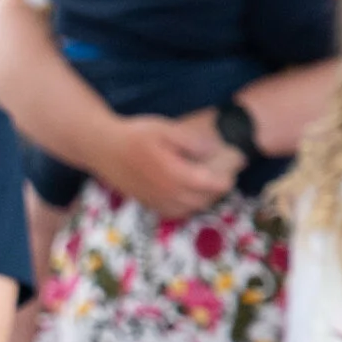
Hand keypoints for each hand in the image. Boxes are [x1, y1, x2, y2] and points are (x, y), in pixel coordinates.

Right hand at [101, 114, 234, 217]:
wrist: (103, 148)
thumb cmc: (134, 134)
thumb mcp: (165, 129)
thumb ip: (190, 142)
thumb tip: (212, 151)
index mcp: (174, 174)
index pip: (210, 184)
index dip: (226, 178)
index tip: (238, 165)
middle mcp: (167, 192)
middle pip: (203, 199)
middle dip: (219, 189)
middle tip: (228, 175)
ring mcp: (157, 201)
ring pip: (191, 209)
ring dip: (205, 200)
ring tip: (212, 185)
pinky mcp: (149, 204)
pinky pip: (176, 213)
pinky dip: (189, 207)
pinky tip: (191, 194)